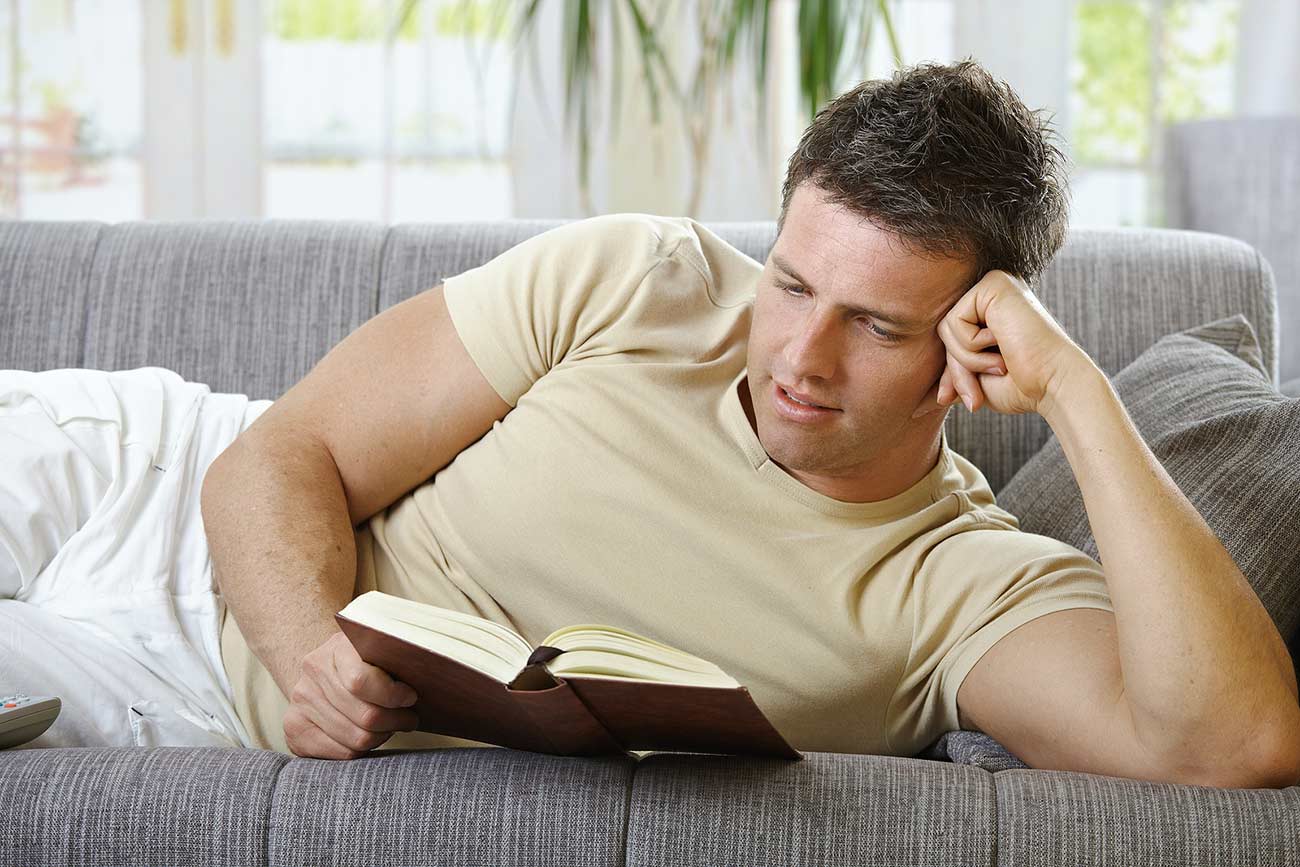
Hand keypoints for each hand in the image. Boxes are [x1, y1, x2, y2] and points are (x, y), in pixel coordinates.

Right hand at [283, 631, 420, 759]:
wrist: (330, 666)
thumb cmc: (371, 659)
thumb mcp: (385, 648)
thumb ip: (402, 656)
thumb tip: (433, 671)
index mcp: (336, 647)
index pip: (360, 682)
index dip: (392, 695)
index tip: (410, 697)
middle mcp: (312, 672)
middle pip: (364, 716)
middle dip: (395, 720)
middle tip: (409, 717)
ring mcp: (299, 702)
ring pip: (355, 739)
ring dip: (382, 736)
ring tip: (393, 725)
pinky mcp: (294, 729)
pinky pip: (340, 754)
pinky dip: (363, 750)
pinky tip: (372, 735)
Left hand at [921, 270, 1096, 417]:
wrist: (1054, 386)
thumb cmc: (1022, 385)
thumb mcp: (975, 379)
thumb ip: (950, 375)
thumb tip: (917, 400)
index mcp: (990, 309)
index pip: (948, 336)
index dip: (949, 371)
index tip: (952, 398)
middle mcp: (992, 291)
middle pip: (943, 331)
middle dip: (955, 369)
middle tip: (975, 397)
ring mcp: (993, 283)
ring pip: (945, 328)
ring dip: (965, 360)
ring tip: (999, 365)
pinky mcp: (993, 284)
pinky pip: (954, 321)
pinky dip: (971, 347)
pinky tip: (1002, 347)